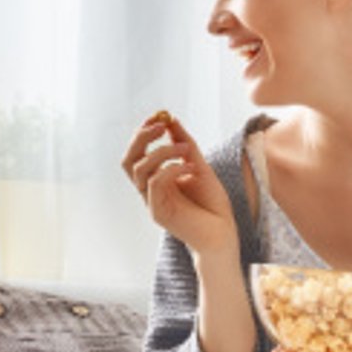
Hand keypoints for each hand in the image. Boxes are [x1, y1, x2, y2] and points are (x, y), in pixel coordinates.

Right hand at [121, 112, 237, 257]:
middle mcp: (149, 191)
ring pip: (139, 170)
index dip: (142, 133)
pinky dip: (171, 168)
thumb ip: (184, 144)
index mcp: (155, 180)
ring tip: (185, 149)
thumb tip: (171, 120)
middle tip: (160, 126)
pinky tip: (189, 167)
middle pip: (128, 160)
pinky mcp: (158, 213)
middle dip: (141, 139)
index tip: (157, 116)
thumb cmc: (212, 205)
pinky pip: (155, 183)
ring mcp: (152, 202)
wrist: (223, 235)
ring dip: (162, 152)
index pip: (137, 153)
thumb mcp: (199, 166)